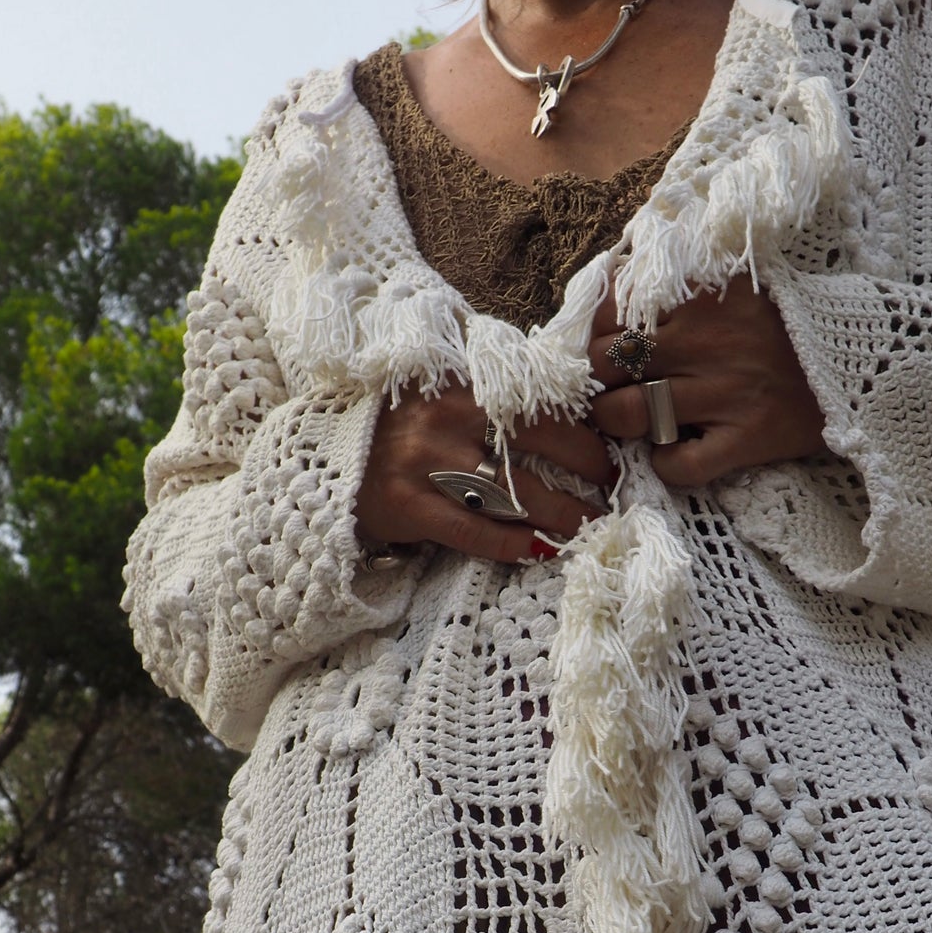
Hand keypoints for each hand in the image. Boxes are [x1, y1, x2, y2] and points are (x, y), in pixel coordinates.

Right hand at [354, 380, 611, 561]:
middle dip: (583, 474)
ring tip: (588, 526)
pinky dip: (511, 543)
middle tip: (610, 492)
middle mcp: (444, 419)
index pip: (538, 406)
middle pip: (534, 449)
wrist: (321, 455)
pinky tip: (539, 550)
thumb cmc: (395, 423)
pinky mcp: (408, 506)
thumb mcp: (438, 387)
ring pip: (511, 494)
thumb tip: (562, 402)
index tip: (610, 451)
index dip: (582, 433)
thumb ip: (489, 389)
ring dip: (559, 514)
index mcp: (459, 382)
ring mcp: (423, 464)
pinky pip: (473, 531)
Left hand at [589, 275, 826, 485]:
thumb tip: (614, 286)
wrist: (860, 357)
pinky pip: (679, 465)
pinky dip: (666, 465)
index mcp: (699, 294)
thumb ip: (678, 282)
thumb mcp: (732, 282)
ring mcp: (725, 392)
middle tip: (610, 388)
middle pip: (607, 365)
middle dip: (596, 381)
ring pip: (630, 414)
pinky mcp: (747, 438)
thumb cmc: (784, 322)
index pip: (611, 310)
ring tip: (633, 420)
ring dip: (618, 423)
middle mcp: (705, 340)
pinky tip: (674, 453)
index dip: (594, 334)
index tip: (603, 345)